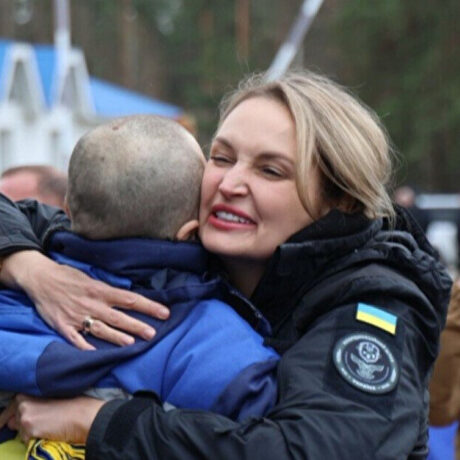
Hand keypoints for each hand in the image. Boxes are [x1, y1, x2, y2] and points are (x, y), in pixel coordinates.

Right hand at [0, 251, 169, 349]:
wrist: (41, 278)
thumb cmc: (69, 277)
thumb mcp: (92, 278)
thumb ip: (109, 291)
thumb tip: (130, 300)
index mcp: (101, 290)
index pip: (130, 299)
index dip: (149, 306)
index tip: (165, 313)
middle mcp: (92, 303)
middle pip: (118, 316)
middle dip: (136, 325)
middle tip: (152, 334)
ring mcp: (77, 316)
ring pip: (100, 328)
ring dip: (116, 337)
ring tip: (130, 344)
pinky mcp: (63, 326)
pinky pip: (75, 338)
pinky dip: (84, 346)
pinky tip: (95, 354)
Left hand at [6, 394, 103, 443]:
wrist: (83, 414)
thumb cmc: (75, 403)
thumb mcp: (54, 396)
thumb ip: (35, 402)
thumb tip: (18, 416)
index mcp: (30, 392)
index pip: (15, 404)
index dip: (14, 412)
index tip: (14, 418)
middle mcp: (23, 404)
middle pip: (17, 417)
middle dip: (25, 420)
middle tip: (43, 420)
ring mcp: (25, 417)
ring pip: (21, 429)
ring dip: (31, 429)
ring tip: (49, 424)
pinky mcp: (30, 430)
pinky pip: (26, 439)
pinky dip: (35, 438)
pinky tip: (49, 431)